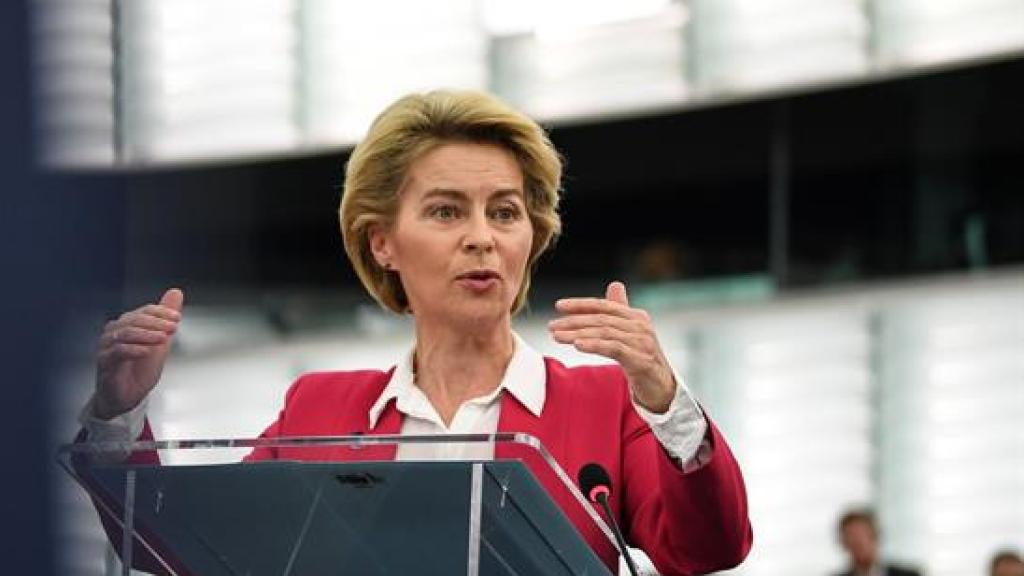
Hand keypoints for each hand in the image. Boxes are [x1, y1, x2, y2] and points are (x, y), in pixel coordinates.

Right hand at [94, 288, 183, 419]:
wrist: (128, 396)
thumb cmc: (139, 370)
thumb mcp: (160, 341)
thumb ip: (165, 318)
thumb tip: (175, 293)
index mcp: (127, 325)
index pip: (143, 311)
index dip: (161, 312)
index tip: (176, 318)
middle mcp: (114, 333)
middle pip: (133, 319)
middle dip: (156, 322)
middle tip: (172, 327)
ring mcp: (107, 347)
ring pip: (124, 333)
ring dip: (146, 334)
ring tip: (162, 338)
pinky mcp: (104, 362)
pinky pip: (117, 351)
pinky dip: (134, 350)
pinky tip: (146, 351)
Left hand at [548, 281, 675, 412]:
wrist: (662, 388)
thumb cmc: (642, 359)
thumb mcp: (630, 333)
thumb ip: (621, 310)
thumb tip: (615, 284)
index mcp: (637, 317)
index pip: (604, 305)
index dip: (581, 304)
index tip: (558, 305)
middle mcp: (641, 326)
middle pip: (602, 319)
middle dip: (574, 321)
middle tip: (552, 326)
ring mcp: (643, 343)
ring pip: (605, 333)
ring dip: (578, 334)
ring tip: (558, 336)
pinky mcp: (642, 361)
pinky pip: (614, 348)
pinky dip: (595, 345)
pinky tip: (578, 345)